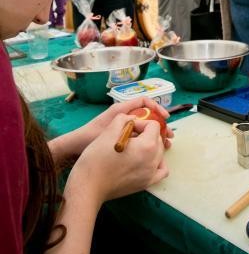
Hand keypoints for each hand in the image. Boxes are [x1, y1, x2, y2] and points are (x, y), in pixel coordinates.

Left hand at [49, 97, 173, 160]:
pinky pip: (138, 137)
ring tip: (166, 145)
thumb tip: (147, 123)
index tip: (165, 118)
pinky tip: (152, 152)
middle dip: (160, 125)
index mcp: (121, 110)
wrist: (73, 148)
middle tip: (170, 136)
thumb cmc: (88, 137)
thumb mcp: (108, 129)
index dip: (156, 107)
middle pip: (147, 116)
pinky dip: (147, 142)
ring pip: (144, 128)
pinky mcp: (121, 137)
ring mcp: (122, 127)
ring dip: (155, 135)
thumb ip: (125, 124)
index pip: (143, 101)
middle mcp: (123, 117)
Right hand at [67, 113, 168, 204]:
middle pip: (158, 139)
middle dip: (146, 134)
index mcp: (146, 145)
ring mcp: (151, 174)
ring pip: (160, 153)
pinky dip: (158, 163)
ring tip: (135, 147)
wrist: (89, 186)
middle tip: (129, 136)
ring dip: (151, 146)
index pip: (153, 125)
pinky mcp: (146, 183)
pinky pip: (161, 170)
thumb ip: (124, 119)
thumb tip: (133, 118)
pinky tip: (145, 160)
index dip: (141, 123)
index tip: (128, 128)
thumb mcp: (109, 131)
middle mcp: (153, 160)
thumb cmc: (96, 158)